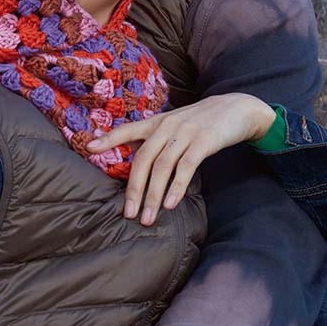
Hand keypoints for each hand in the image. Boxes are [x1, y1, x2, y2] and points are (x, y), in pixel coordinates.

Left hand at [87, 92, 276, 224]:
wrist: (237, 108)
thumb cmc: (202, 121)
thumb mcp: (175, 123)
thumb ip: (155, 137)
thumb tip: (134, 155)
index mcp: (158, 122)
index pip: (128, 130)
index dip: (109, 139)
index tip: (89, 148)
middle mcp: (167, 126)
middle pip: (143, 159)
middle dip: (134, 189)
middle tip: (128, 213)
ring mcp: (185, 133)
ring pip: (162, 167)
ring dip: (154, 195)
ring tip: (148, 218)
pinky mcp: (204, 142)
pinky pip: (186, 167)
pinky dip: (177, 187)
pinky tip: (171, 204)